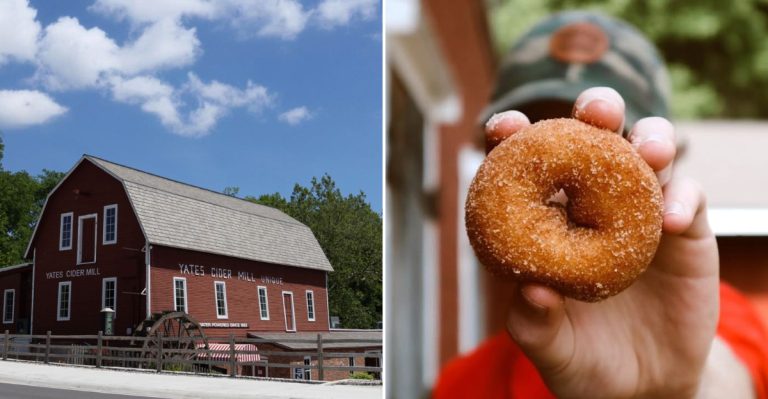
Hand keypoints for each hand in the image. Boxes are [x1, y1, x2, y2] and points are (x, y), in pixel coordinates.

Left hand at [487, 87, 733, 397]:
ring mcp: (641, 211)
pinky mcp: (687, 231)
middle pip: (596, 138)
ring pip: (650, 152)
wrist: (646, 383)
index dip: (516, 137)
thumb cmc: (582, 356)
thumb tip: (530, 291)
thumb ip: (533, 323)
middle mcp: (594, 203)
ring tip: (649, 152)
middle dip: (596, 110)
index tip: (504, 126)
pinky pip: (691, 198)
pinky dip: (684, 199)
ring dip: (651, 138)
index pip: (530, 165)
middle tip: (597, 111)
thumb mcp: (551, 348)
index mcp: (549, 217)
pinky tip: (673, 220)